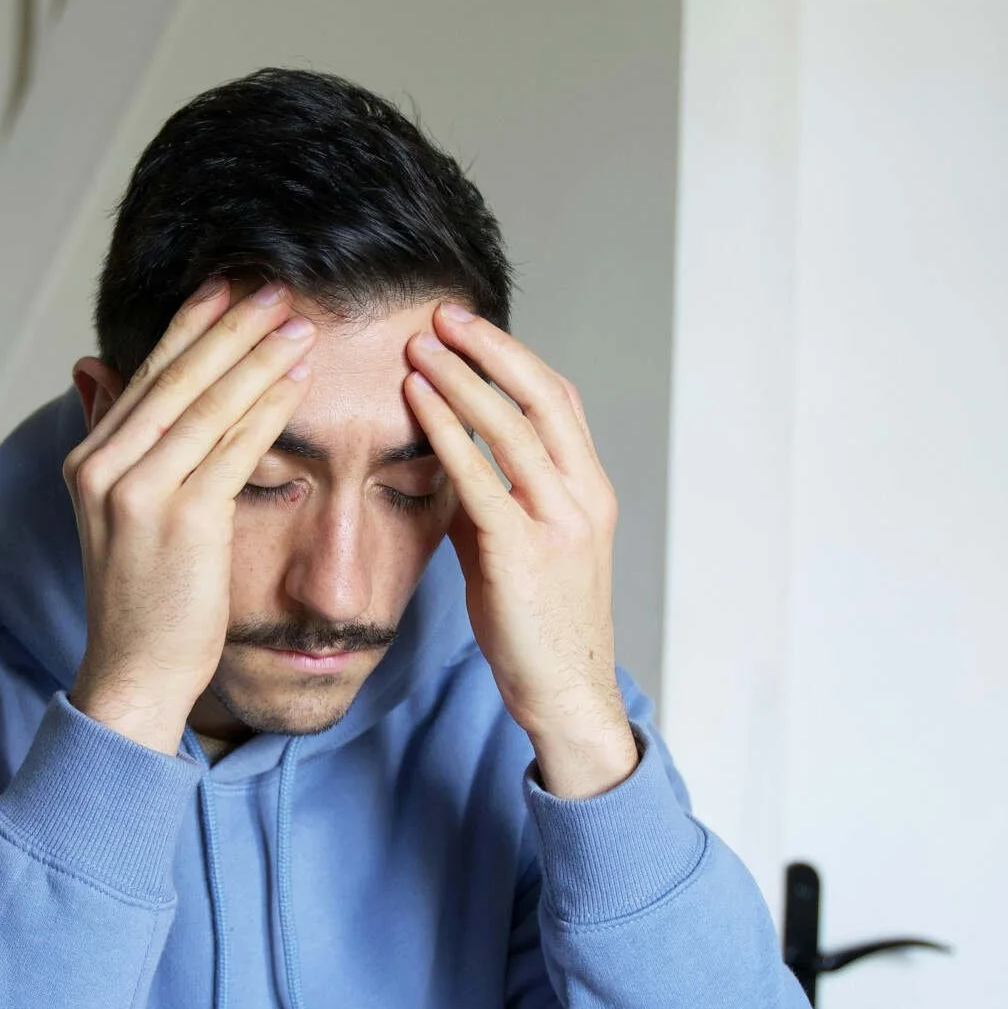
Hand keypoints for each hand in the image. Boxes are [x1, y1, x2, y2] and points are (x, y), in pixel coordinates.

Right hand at [63, 280, 314, 753]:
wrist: (134, 670)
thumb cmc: (141, 596)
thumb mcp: (113, 509)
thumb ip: (111, 437)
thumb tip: (90, 366)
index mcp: (90, 459)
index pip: (147, 374)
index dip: (190, 325)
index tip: (227, 285)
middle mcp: (105, 466)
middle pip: (178, 377)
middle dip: (230, 326)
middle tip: (275, 286)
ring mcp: (139, 491)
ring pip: (208, 404)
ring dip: (259, 357)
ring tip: (299, 322)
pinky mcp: (181, 518)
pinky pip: (233, 448)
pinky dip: (267, 408)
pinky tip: (297, 380)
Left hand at [404, 305, 636, 798]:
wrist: (565, 694)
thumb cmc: (536, 626)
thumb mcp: (517, 550)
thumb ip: (490, 503)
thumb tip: (444, 463)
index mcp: (589, 490)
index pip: (558, 399)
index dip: (513, 356)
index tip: (469, 327)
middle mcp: (584, 496)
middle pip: (542, 395)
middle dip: (489, 348)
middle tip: (441, 314)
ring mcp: (560, 522)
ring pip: (513, 427)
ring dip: (462, 380)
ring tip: (418, 348)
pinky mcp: (524, 552)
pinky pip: (482, 477)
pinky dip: (449, 432)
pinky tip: (418, 404)